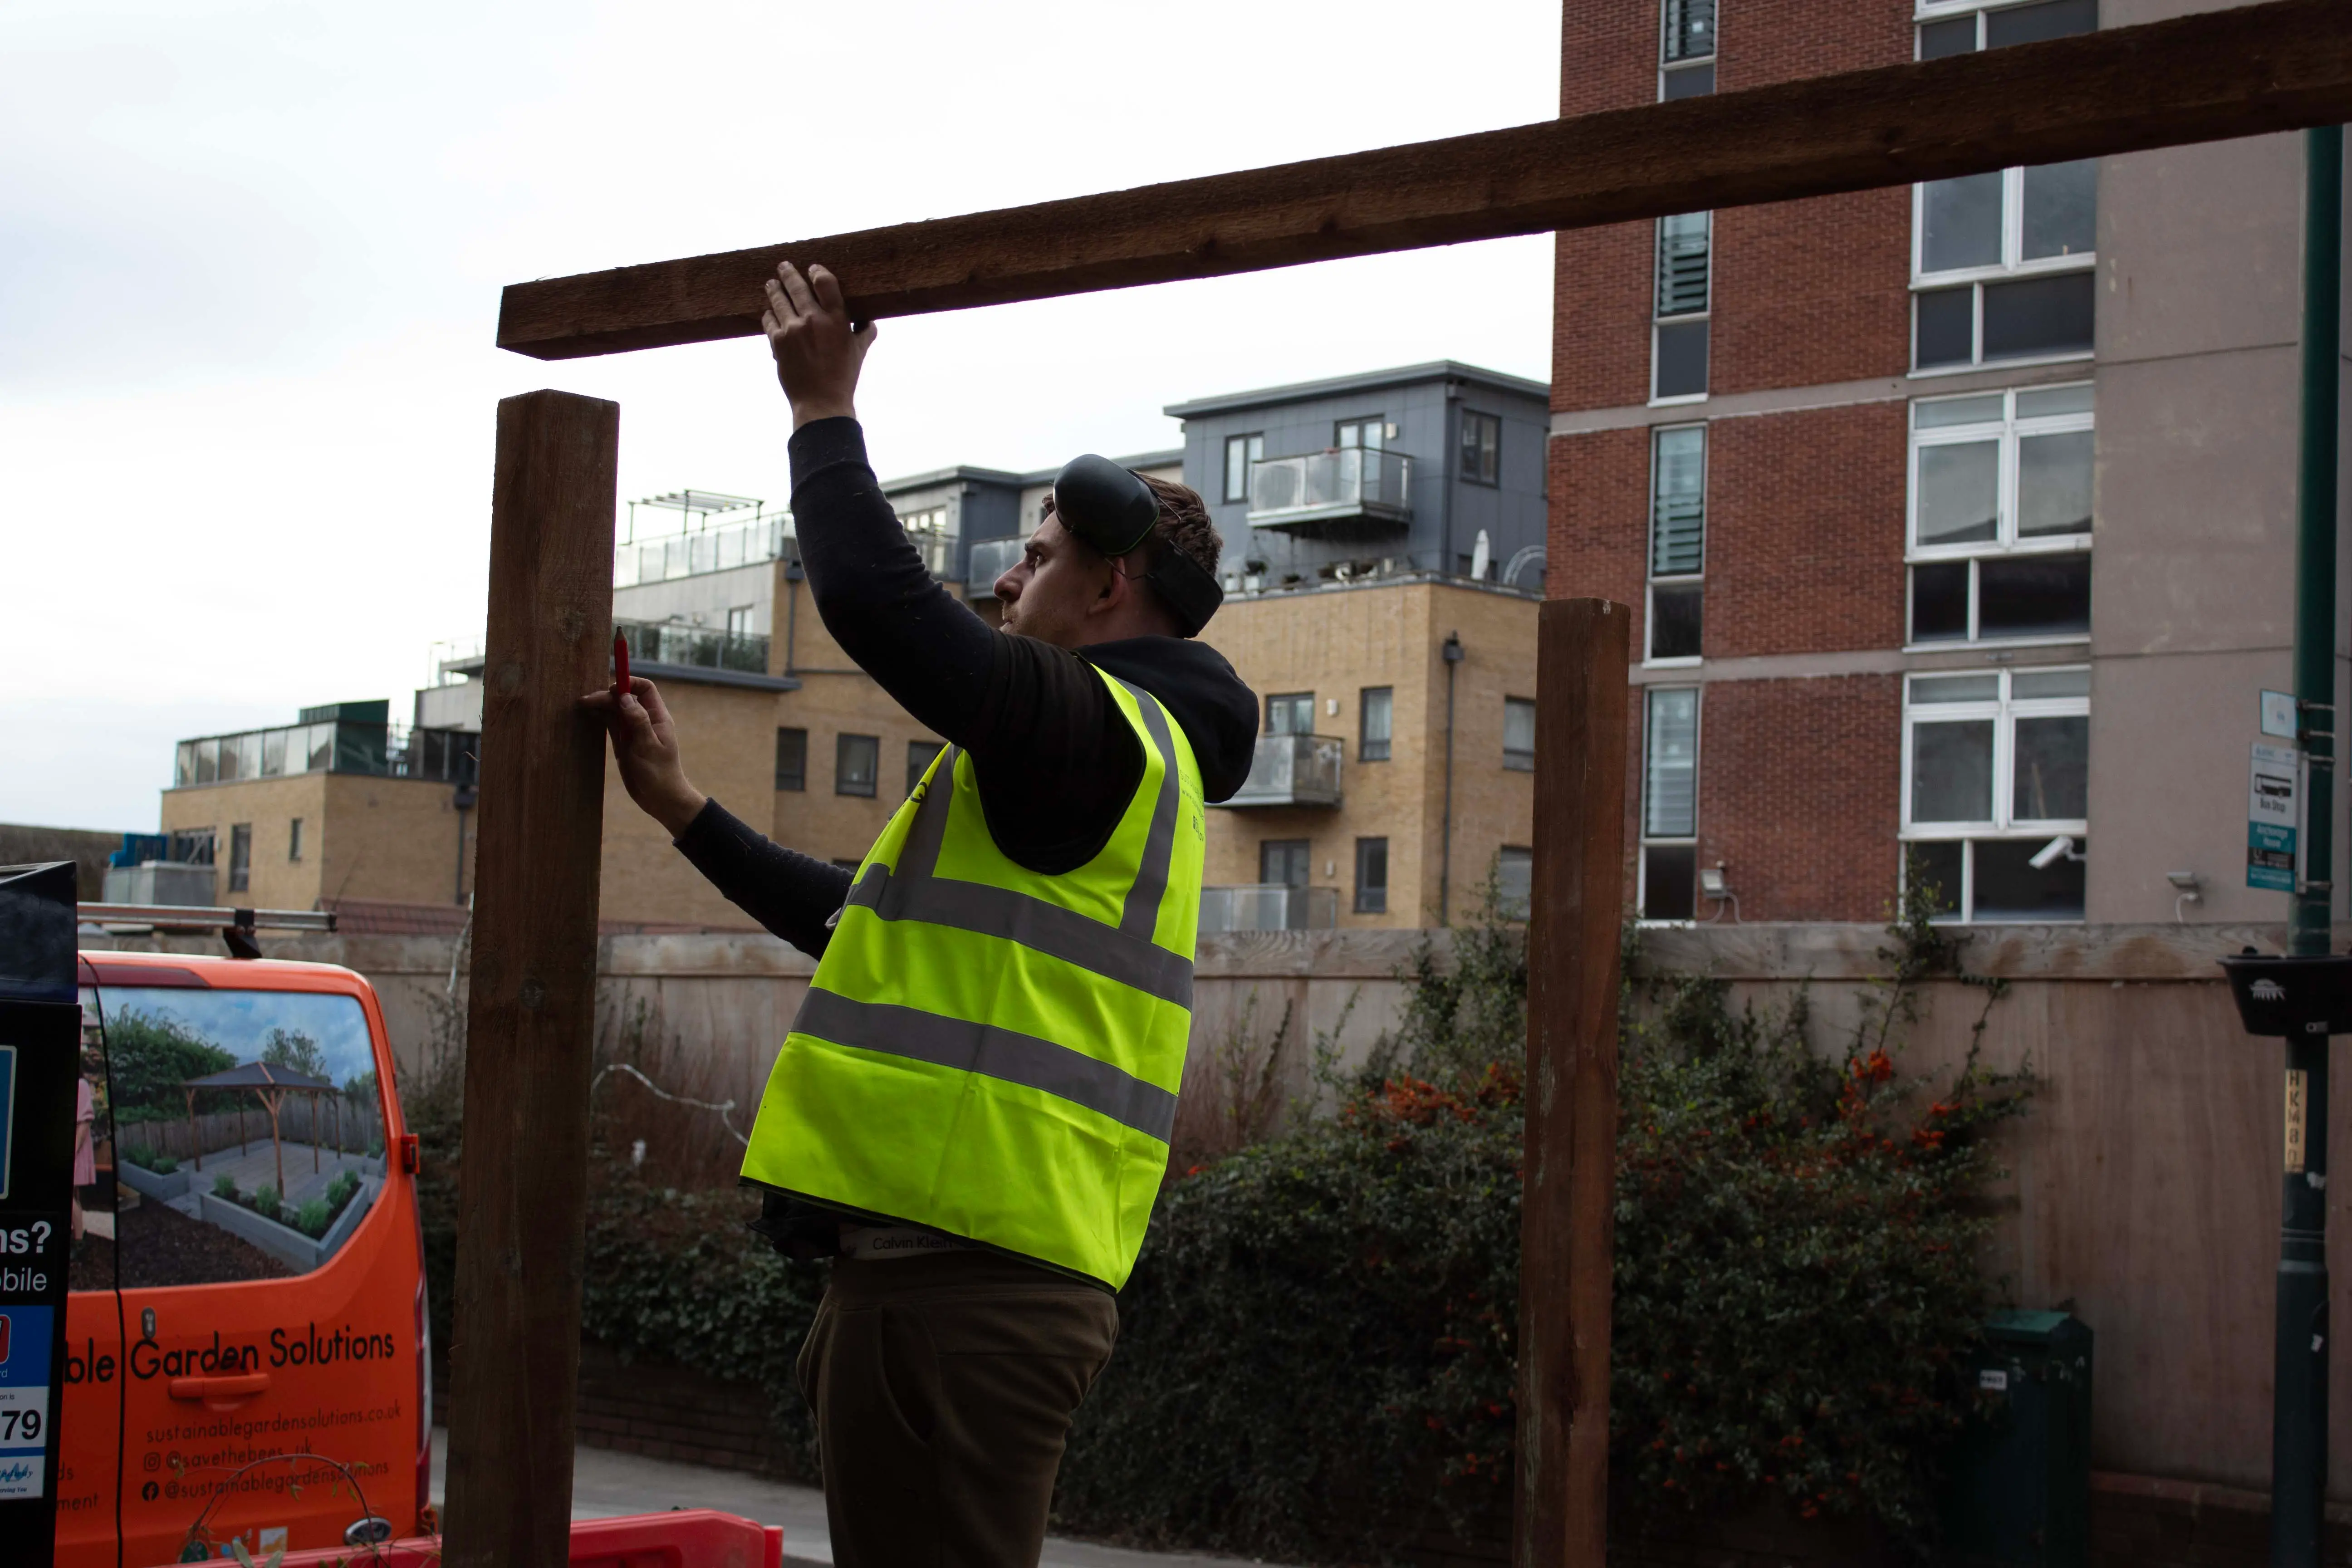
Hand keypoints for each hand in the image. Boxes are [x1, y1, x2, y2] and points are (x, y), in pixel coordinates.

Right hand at [581, 677, 707, 836]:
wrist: (660, 799)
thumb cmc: (659, 773)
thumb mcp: (649, 746)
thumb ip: (638, 720)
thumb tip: (624, 697)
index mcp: (657, 717)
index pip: (645, 689)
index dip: (629, 683)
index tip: (612, 688)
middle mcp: (645, 720)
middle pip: (624, 699)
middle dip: (606, 696)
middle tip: (586, 701)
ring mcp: (633, 731)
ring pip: (615, 711)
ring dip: (600, 705)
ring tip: (581, 704)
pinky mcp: (623, 742)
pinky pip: (610, 724)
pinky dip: (600, 717)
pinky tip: (587, 713)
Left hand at [762, 261, 876, 428]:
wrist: (821, 402)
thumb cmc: (843, 377)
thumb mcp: (859, 352)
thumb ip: (864, 332)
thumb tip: (869, 321)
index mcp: (837, 319)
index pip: (825, 282)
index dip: (817, 271)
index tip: (812, 268)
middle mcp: (813, 320)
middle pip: (797, 286)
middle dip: (788, 273)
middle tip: (783, 266)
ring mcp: (793, 330)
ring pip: (779, 300)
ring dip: (774, 289)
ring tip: (771, 284)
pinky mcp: (778, 342)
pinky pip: (769, 320)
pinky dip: (769, 314)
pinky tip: (769, 312)